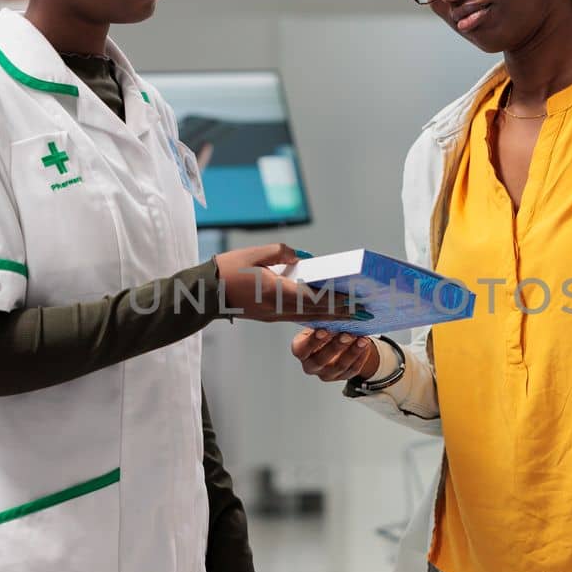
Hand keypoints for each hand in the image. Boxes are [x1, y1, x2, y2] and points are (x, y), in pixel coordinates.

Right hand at [215, 244, 358, 324]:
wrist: (206, 293)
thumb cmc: (228, 270)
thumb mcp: (255, 253)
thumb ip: (282, 253)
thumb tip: (303, 258)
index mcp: (276, 292)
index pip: (313, 298)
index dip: (336, 301)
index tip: (356, 302)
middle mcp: (277, 309)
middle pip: (316, 313)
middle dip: (342, 314)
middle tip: (365, 315)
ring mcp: (273, 316)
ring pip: (309, 318)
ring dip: (331, 318)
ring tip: (352, 317)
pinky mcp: (269, 317)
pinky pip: (299, 317)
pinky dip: (316, 317)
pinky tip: (327, 315)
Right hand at [291, 328, 380, 383]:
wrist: (335, 340)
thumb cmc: (324, 328)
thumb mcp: (319, 323)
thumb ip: (322, 319)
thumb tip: (333, 309)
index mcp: (301, 350)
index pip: (302, 349)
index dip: (312, 341)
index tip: (323, 330)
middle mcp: (311, 365)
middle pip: (321, 360)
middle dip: (336, 346)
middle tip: (347, 334)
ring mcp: (326, 373)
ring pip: (340, 366)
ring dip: (353, 352)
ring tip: (362, 339)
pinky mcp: (341, 376)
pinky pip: (352, 369)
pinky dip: (361, 357)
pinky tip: (366, 345)